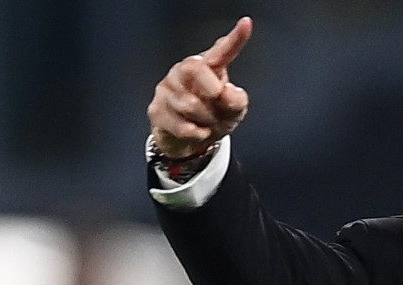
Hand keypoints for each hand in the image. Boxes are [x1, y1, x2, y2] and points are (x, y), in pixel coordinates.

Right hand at [148, 17, 252, 158]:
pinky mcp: (156, 109)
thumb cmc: (213, 117)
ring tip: (206, 122)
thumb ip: (236, 99)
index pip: (221, 51)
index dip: (235, 39)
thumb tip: (225, 91)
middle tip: (217, 103)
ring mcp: (167, 89)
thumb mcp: (233, 111)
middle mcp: (183, 72)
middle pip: (194, 67)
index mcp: (207, 68)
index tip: (246, 24)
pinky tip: (197, 131)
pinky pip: (180, 124)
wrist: (191, 142)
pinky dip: (195, 133)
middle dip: (211, 90)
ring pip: (188, 103)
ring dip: (206, 120)